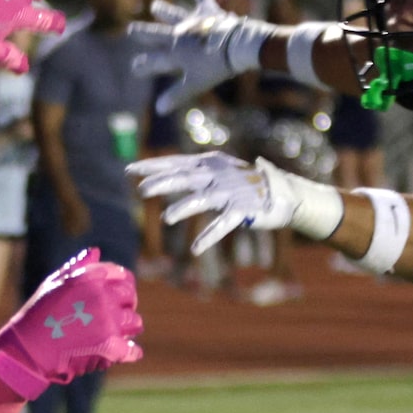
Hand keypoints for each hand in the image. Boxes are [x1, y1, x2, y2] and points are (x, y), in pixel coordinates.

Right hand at [0, 249, 144, 393]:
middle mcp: (102, 296)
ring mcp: (108, 321)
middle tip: (120, 315)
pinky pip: (133, 349)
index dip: (124, 284)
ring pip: (135, 322)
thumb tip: (95, 252)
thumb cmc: (37, 315)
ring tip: (119, 333)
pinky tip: (129, 352)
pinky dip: (132, 352)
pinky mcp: (110, 346)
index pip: (122, 275)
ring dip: (129, 328)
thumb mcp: (53, 283)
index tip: (120, 294)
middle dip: (127, 304)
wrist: (28, 349)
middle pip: (130, 297)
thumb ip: (77, 267)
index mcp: (90, 277)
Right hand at [125, 0, 270, 110]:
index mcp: (176, 53)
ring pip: (176, 16)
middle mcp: (181, 35)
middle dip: (145, 33)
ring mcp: (194, 23)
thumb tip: (158, 109)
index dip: (145, 65)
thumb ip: (176, 94)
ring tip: (155, 6)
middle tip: (131, 30)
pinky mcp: (210, 13)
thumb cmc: (215, 67)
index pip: (156, 60)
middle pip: (159, 34)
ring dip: (166, 11)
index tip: (135, 67)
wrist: (235, 46)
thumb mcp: (195, 84)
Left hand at [129, 151, 343, 252]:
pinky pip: (223, 225)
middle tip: (142, 190)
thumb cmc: (245, 183)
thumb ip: (194, 173)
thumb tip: (164, 175)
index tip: (130, 170)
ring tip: (166, 218)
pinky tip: (196, 249)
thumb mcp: (219, 171)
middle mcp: (218, 176)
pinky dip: (210, 237)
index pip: (176, 163)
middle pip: (185, 177)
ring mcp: (230, 193)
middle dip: (163, 183)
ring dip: (184, 208)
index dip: (153, 166)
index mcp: (210, 164)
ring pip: (203, 200)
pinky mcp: (242, 211)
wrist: (282, 192)